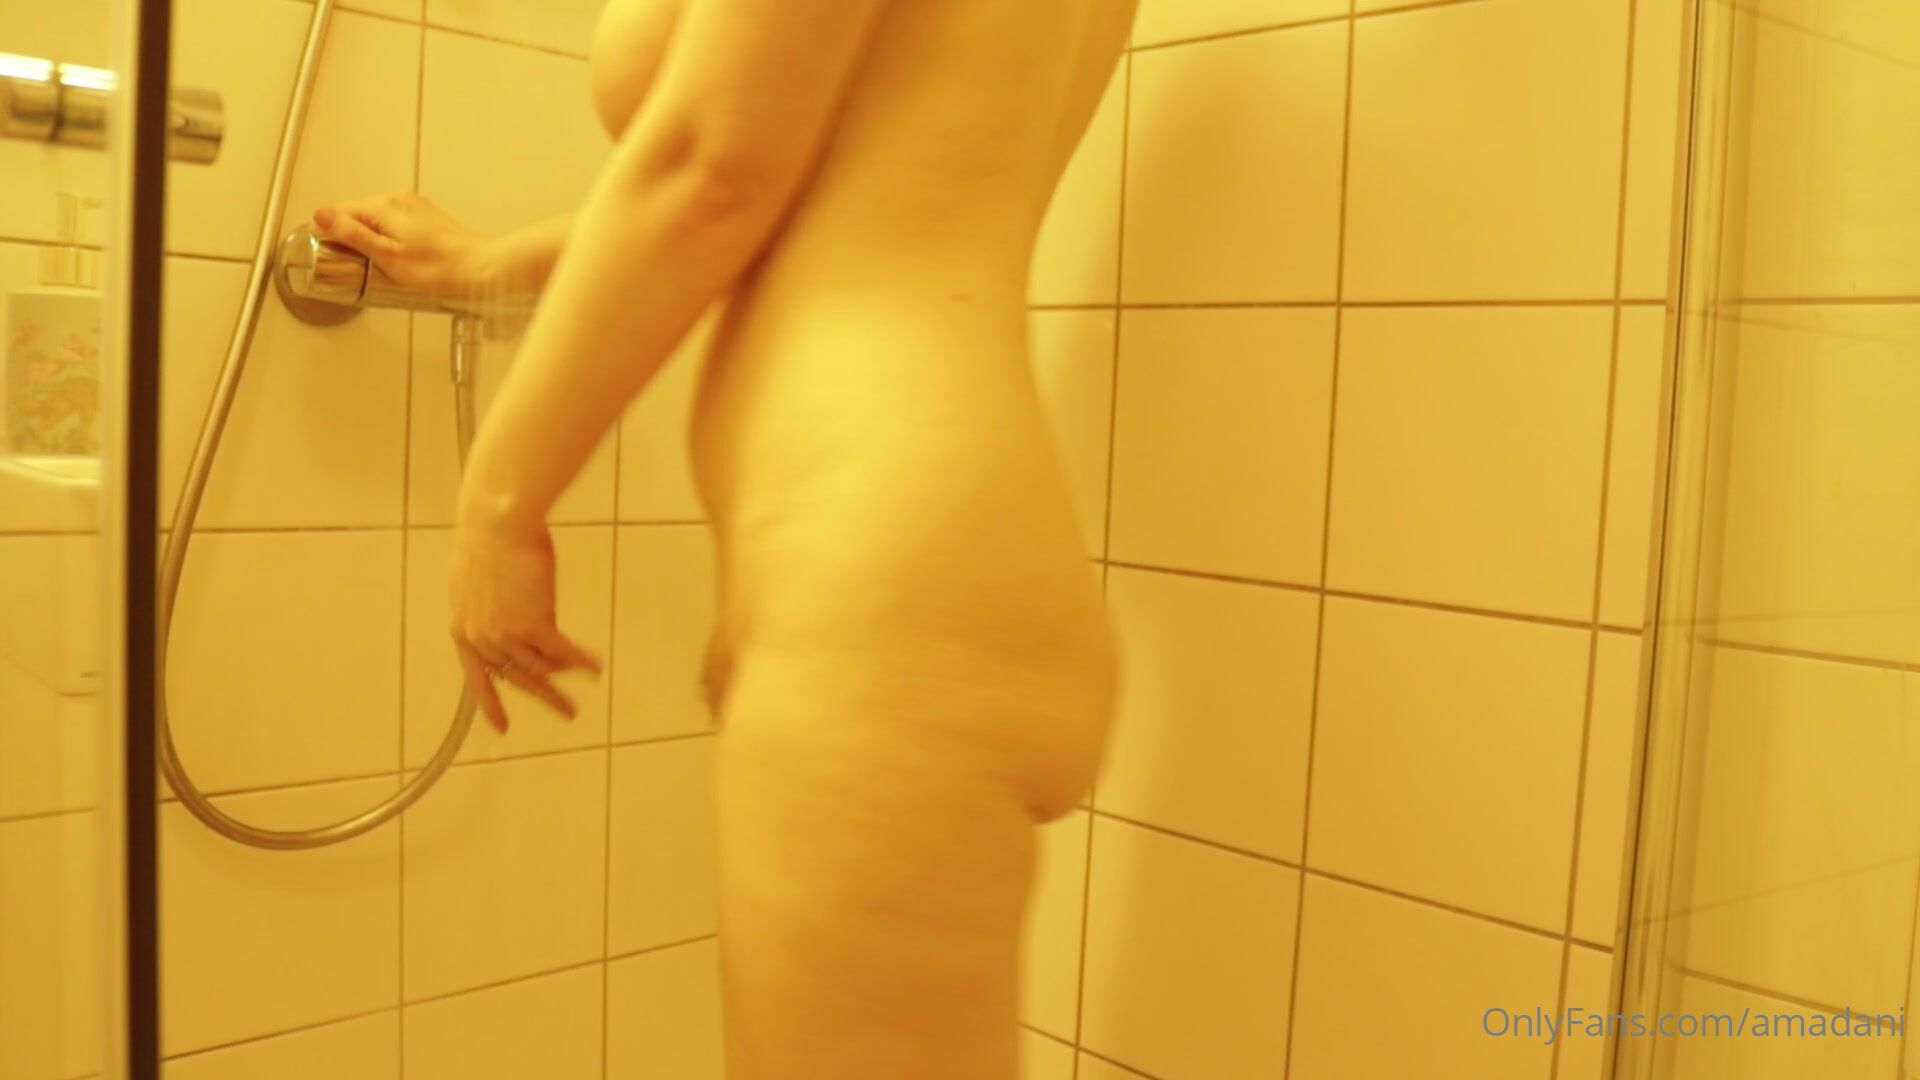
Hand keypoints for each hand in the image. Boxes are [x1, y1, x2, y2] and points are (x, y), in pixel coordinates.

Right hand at [312, 192, 494, 303]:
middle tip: (354, 266)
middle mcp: (400, 200)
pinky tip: (396, 260)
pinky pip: (394, 224)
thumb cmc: (441, 269)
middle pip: (357, 214)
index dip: (327, 232)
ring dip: (369, 240)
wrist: (483, 270)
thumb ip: (353, 235)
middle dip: (348, 237)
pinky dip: (387, 240)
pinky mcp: (426, 218)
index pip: (339, 211)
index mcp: (385, 206)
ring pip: (376, 220)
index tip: (328, 253)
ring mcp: (415, 207)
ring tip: (377, 266)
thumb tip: (322, 216)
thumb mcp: (388, 256)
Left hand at [448, 511, 602, 731]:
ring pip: (542, 669)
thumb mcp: (479, 581)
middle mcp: (482, 638)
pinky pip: (563, 654)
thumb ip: (492, 609)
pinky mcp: (534, 624)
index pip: (476, 678)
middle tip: (567, 711)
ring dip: (566, 682)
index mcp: (463, 627)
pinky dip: (582, 662)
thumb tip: (516, 620)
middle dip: (545, 697)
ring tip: (585, 688)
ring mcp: (506, 634)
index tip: (502, 728)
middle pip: (518, 678)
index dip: (491, 705)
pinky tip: (596, 667)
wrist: (497, 521)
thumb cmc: (489, 538)